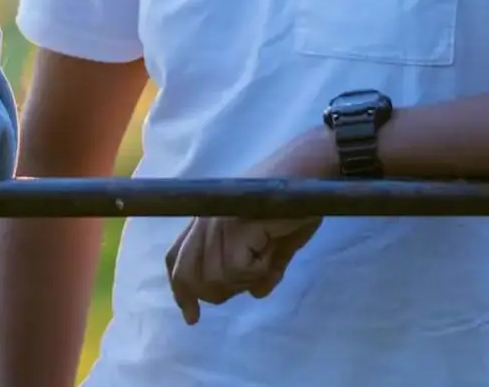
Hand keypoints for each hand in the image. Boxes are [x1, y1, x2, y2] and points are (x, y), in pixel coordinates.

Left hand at [165, 130, 336, 322]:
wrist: (312, 172)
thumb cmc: (296, 203)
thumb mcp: (277, 242)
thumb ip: (264, 268)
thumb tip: (256, 294)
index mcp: (206, 221)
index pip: (177, 260)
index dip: (181, 291)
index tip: (191, 317)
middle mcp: (203, 221)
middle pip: (189, 276)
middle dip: (218, 292)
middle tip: (250, 278)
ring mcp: (216, 223)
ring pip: (215, 278)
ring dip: (245, 279)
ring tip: (266, 256)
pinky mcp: (234, 226)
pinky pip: (237, 269)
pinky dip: (257, 270)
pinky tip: (270, 250)